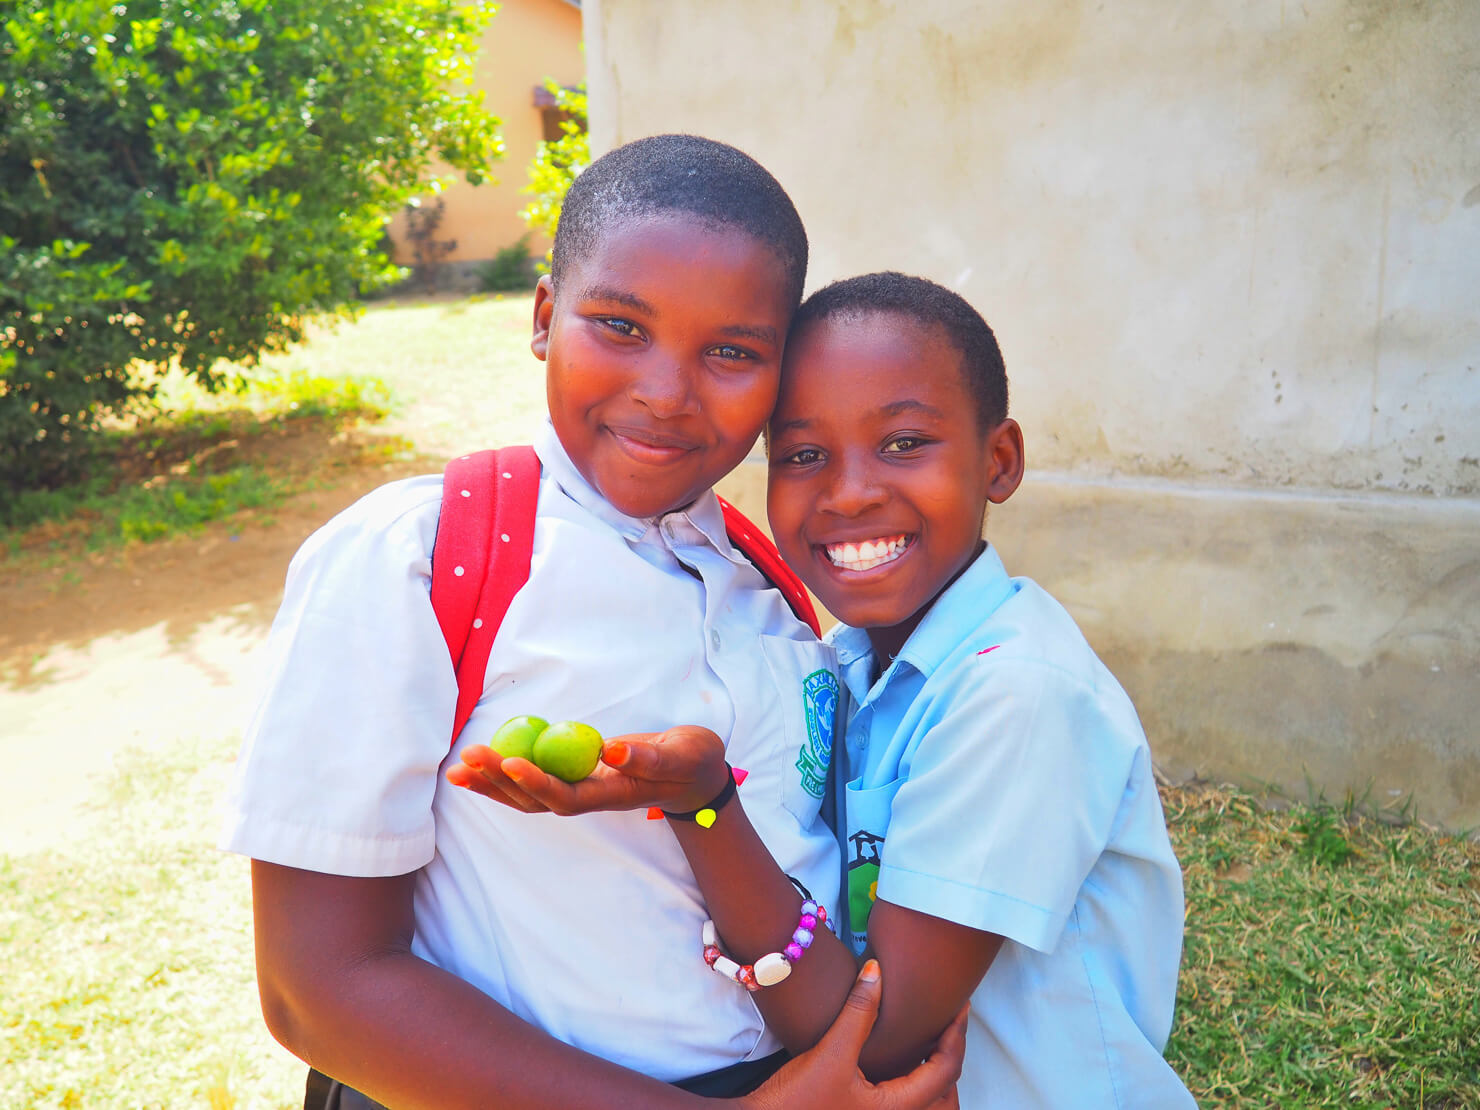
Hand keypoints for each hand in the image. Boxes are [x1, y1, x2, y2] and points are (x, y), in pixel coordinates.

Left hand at [445, 726, 728, 816]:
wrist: (695, 774)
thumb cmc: (691, 761)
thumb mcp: (681, 755)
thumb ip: (649, 757)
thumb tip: (609, 751)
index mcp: (613, 794)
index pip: (567, 797)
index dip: (536, 782)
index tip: (511, 760)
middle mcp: (591, 798)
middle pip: (535, 800)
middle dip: (500, 781)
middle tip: (468, 758)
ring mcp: (582, 790)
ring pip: (528, 796)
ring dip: (493, 783)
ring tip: (458, 769)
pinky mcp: (576, 778)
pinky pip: (535, 780)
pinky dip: (506, 773)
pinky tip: (482, 763)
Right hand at [739, 961, 965, 1109]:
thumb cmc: (796, 1099)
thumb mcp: (831, 1052)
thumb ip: (858, 1011)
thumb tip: (877, 970)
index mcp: (896, 1107)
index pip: (945, 1070)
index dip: (957, 1035)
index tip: (960, 1006)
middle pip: (945, 1096)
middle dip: (952, 1059)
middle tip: (949, 1024)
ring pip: (926, 1104)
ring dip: (934, 1075)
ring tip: (927, 1040)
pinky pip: (904, 1103)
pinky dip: (913, 1082)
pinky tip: (897, 1058)